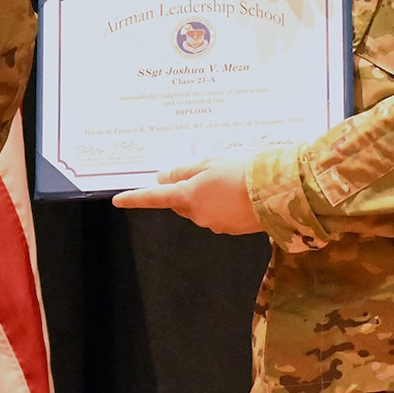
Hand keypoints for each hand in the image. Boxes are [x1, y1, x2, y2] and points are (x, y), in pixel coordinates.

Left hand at [112, 159, 263, 233]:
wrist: (275, 192)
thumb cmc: (241, 172)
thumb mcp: (209, 162)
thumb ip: (183, 171)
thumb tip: (163, 178)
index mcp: (188, 196)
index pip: (154, 197)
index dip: (135, 198)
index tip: (118, 200)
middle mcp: (197, 215)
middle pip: (181, 203)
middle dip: (186, 191)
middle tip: (205, 173)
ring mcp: (214, 225)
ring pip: (201, 209)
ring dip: (208, 196)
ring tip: (230, 180)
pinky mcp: (231, 229)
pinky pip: (219, 215)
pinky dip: (224, 205)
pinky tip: (239, 194)